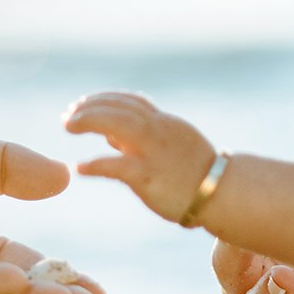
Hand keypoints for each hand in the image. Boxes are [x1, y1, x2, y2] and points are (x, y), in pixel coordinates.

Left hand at [63, 92, 214, 222]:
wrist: (225, 195)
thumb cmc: (196, 175)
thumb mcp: (171, 146)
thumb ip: (142, 137)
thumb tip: (110, 135)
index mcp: (165, 123)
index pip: (131, 100)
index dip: (104, 98)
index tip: (82, 103)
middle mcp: (159, 130)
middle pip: (120, 106)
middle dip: (90, 106)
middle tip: (68, 116)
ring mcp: (155, 152)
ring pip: (118, 124)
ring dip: (89, 120)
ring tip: (68, 126)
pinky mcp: (150, 177)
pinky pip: (117, 166)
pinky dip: (95, 163)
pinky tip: (79, 167)